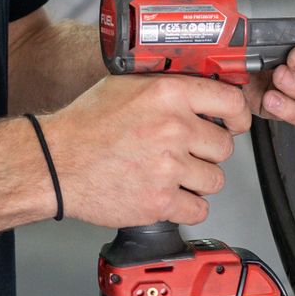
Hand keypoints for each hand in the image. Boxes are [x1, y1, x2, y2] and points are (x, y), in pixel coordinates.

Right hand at [42, 74, 250, 227]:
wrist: (56, 161)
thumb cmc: (86, 124)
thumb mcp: (128, 86)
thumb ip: (168, 88)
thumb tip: (201, 94)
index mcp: (170, 94)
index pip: (231, 103)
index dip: (238, 117)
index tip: (235, 124)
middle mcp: (174, 129)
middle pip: (225, 146)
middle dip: (209, 151)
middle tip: (189, 152)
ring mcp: (169, 168)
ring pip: (215, 180)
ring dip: (199, 180)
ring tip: (175, 174)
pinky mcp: (160, 202)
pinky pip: (199, 209)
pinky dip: (188, 206)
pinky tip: (171, 195)